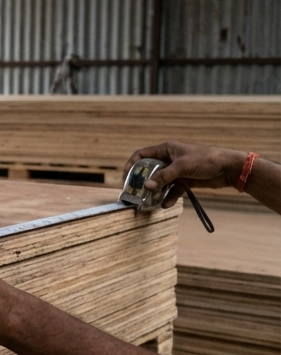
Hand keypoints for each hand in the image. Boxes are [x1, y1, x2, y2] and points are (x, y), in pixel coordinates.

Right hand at [121, 142, 246, 207]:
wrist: (229, 168)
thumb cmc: (205, 159)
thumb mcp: (182, 166)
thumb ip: (164, 176)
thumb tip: (147, 186)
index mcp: (166, 149)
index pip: (141, 155)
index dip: (131, 165)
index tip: (126, 178)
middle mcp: (169, 159)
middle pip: (149, 170)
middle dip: (142, 181)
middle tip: (135, 192)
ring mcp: (176, 171)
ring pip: (160, 182)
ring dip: (155, 192)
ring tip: (149, 201)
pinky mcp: (185, 181)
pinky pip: (172, 191)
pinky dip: (168, 198)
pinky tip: (165, 204)